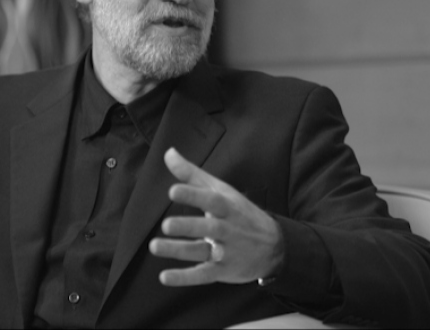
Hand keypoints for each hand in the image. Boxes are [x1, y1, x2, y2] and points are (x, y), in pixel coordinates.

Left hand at [149, 148, 283, 285]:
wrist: (274, 246)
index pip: (211, 200)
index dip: (193, 195)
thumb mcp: (221, 190)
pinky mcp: (222, 271)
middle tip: (166, 225)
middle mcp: (228, 230)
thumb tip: (169, 152)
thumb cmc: (240, 213)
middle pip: (208, 228)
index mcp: (227, 207)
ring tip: (155, 246)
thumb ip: (192, 174)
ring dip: (178, 250)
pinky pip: (203, 275)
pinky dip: (184, 277)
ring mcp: (226, 252)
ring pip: (202, 252)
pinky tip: (164, 277)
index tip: (173, 191)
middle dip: (188, 227)